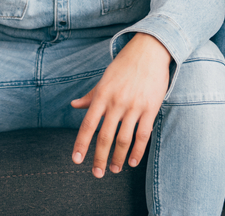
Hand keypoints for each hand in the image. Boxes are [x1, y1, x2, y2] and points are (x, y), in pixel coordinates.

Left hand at [70, 33, 170, 176]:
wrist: (149, 51)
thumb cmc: (124, 66)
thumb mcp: (104, 79)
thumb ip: (90, 96)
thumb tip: (74, 105)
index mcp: (102, 95)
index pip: (88, 124)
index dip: (81, 144)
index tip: (77, 160)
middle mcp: (116, 102)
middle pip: (105, 137)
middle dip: (100, 158)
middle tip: (97, 173)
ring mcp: (134, 106)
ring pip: (124, 139)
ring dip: (118, 158)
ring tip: (114, 169)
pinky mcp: (150, 108)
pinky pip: (142, 135)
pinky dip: (137, 151)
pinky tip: (132, 161)